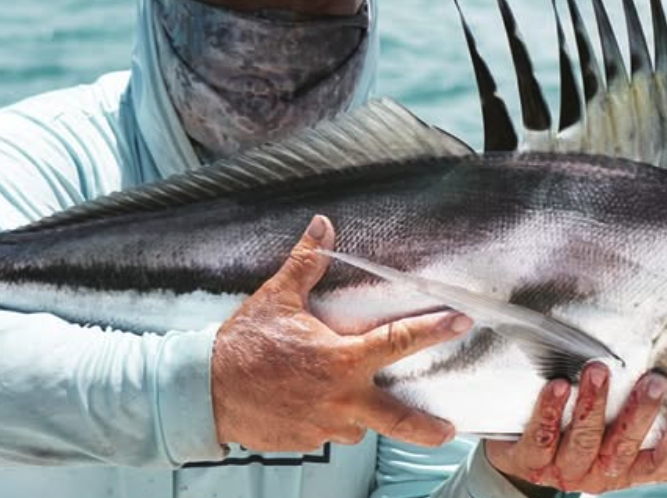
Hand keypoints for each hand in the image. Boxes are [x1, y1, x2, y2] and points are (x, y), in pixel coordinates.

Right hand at [211, 214, 472, 451]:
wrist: (205, 393)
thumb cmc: (243, 345)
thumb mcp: (277, 298)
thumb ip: (307, 263)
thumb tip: (322, 224)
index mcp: (340, 360)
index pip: (398, 341)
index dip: (433, 330)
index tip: (461, 322)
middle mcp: (340, 399)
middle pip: (396, 419)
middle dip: (426, 427)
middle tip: (449, 428)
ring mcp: (324, 426)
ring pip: (358, 424)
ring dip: (359, 411)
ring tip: (345, 395)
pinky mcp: (306, 442)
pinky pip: (328, 431)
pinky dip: (328, 418)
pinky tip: (310, 402)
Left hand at [486, 364, 666, 494]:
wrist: (519, 451)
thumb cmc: (573, 429)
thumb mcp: (605, 427)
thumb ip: (627, 406)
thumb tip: (656, 356)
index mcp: (622, 470)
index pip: (659, 467)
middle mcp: (597, 475)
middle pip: (623, 448)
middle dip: (640, 412)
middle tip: (653, 380)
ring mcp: (563, 470)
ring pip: (584, 441)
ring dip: (594, 403)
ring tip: (599, 370)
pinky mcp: (529, 460)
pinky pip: (542, 436)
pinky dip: (551, 410)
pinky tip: (559, 385)